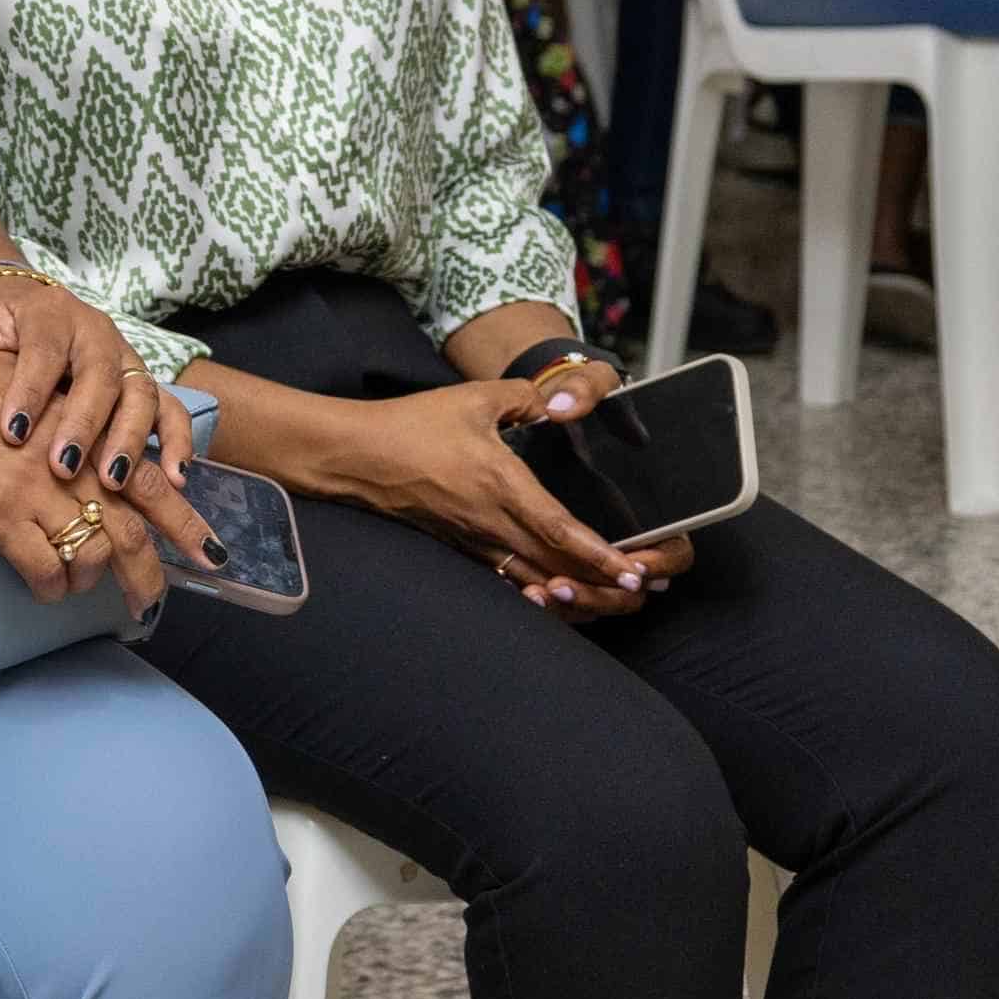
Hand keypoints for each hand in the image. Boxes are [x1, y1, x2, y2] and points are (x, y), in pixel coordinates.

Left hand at [0, 271, 196, 512]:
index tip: (12, 433)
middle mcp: (97, 334)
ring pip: (141, 394)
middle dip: (84, 424)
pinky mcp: (145, 384)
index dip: (31, 391)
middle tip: (63, 467)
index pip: (44, 352)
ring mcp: (126, 358)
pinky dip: (179, 440)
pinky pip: (173, 409)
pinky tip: (175, 475)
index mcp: (51, 315)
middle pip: (100, 376)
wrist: (26, 309)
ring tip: (112, 482)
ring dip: (131, 439)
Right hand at [0, 337, 180, 616]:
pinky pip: (42, 569)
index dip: (183, 521)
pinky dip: (49, 588)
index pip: (148, 477)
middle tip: (153, 603)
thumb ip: (58, 417)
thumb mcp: (15, 386)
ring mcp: (32, 486)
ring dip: (89, 581)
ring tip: (80, 587)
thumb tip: (89, 459)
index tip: (211, 555)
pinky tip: (43, 590)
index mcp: (76, 426)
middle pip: (130, 528)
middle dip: (150, 575)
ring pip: (89, 553)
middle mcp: (64, 457)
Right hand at [298, 377, 647, 610]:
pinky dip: (539, 590)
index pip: (562, 530)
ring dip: (575, 594)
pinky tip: (556, 594)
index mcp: (502, 485)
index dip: (601, 556)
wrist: (357, 456)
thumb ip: (523, 397)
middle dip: (602, 586)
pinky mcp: (463, 547)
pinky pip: (509, 577)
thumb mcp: (473, 398)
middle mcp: (493, 523)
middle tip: (640, 594)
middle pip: (558, 568)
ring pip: (535, 579)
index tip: (632, 573)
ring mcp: (477, 541)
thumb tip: (556, 404)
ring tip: (610, 601)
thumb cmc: (411, 426)